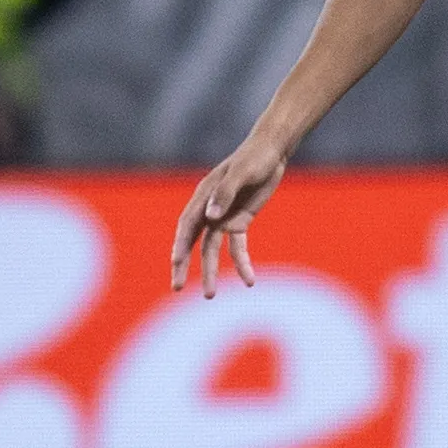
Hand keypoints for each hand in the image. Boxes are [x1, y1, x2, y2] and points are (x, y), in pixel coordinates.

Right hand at [171, 137, 288, 297]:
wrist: (272, 152)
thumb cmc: (254, 158)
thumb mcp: (242, 173)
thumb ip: (225, 193)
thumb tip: (210, 217)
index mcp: (203, 197)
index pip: (187, 226)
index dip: (180, 245)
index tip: (176, 263)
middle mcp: (209, 210)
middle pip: (193, 242)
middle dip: (183, 265)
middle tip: (177, 287)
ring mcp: (223, 218)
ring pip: (211, 250)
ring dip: (210, 272)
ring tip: (209, 295)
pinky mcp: (239, 222)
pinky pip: (238, 248)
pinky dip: (242, 263)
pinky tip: (249, 280)